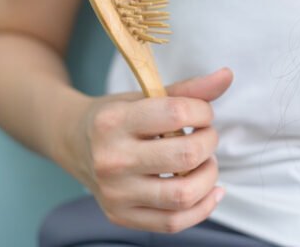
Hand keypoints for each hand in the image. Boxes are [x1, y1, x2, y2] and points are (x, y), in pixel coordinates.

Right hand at [64, 67, 232, 232]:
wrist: (72, 142)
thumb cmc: (116, 115)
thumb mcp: (145, 95)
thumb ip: (188, 89)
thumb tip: (227, 75)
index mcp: (114, 121)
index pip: (178, 113)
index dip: (203, 111)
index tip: (202, 113)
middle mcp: (111, 160)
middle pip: (185, 155)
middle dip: (209, 142)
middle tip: (205, 136)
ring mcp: (115, 193)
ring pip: (183, 195)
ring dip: (208, 176)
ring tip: (205, 162)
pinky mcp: (120, 216)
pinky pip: (173, 223)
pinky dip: (202, 208)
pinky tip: (211, 190)